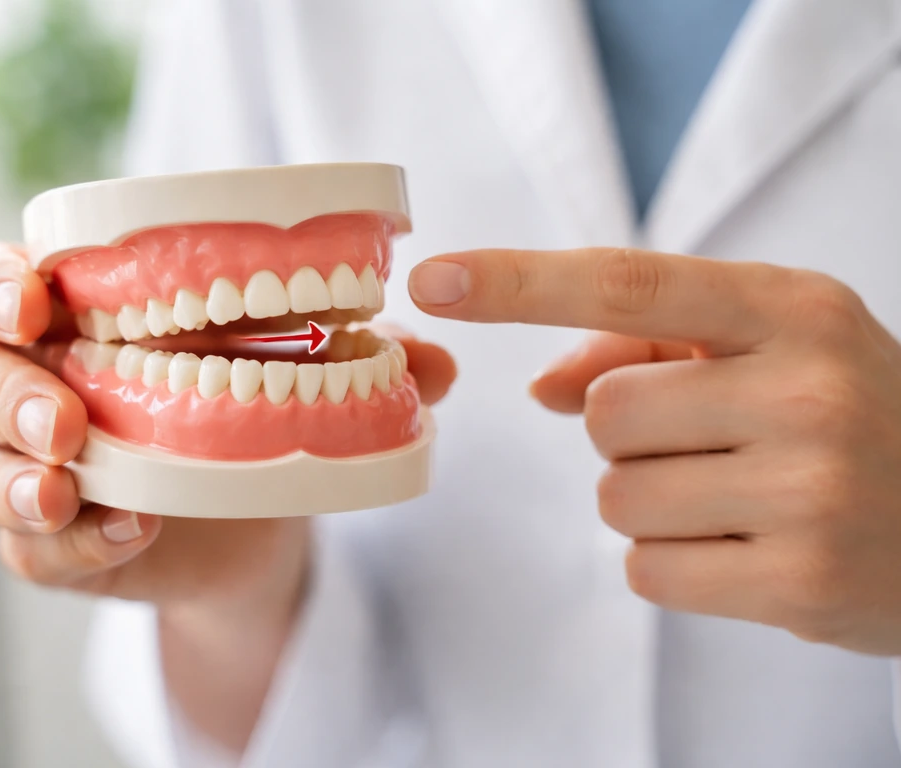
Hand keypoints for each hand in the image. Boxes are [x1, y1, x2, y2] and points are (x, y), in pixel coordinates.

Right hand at [0, 241, 456, 748]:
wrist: (258, 521)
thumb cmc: (257, 420)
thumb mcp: (302, 378)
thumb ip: (363, 364)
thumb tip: (439, 362)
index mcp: (87, 325)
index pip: (0, 286)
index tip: (39, 298)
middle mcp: (45, 392)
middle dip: (3, 391)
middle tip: (64, 418)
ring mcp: (44, 473)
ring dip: (12, 476)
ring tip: (70, 482)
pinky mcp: (61, 547)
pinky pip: (31, 553)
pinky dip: (72, 545)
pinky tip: (129, 532)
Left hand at [410, 247, 900, 654]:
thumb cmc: (849, 417)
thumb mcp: (770, 348)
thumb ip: (645, 350)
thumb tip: (541, 384)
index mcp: (792, 309)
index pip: (626, 285)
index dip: (519, 282)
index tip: (435, 279)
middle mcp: (806, 388)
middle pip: (603, 413)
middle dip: (631, 435)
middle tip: (716, 445)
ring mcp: (809, 489)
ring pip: (617, 496)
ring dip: (654, 502)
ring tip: (740, 498)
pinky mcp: (800, 581)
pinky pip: (647, 569)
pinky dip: (674, 563)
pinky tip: (747, 550)